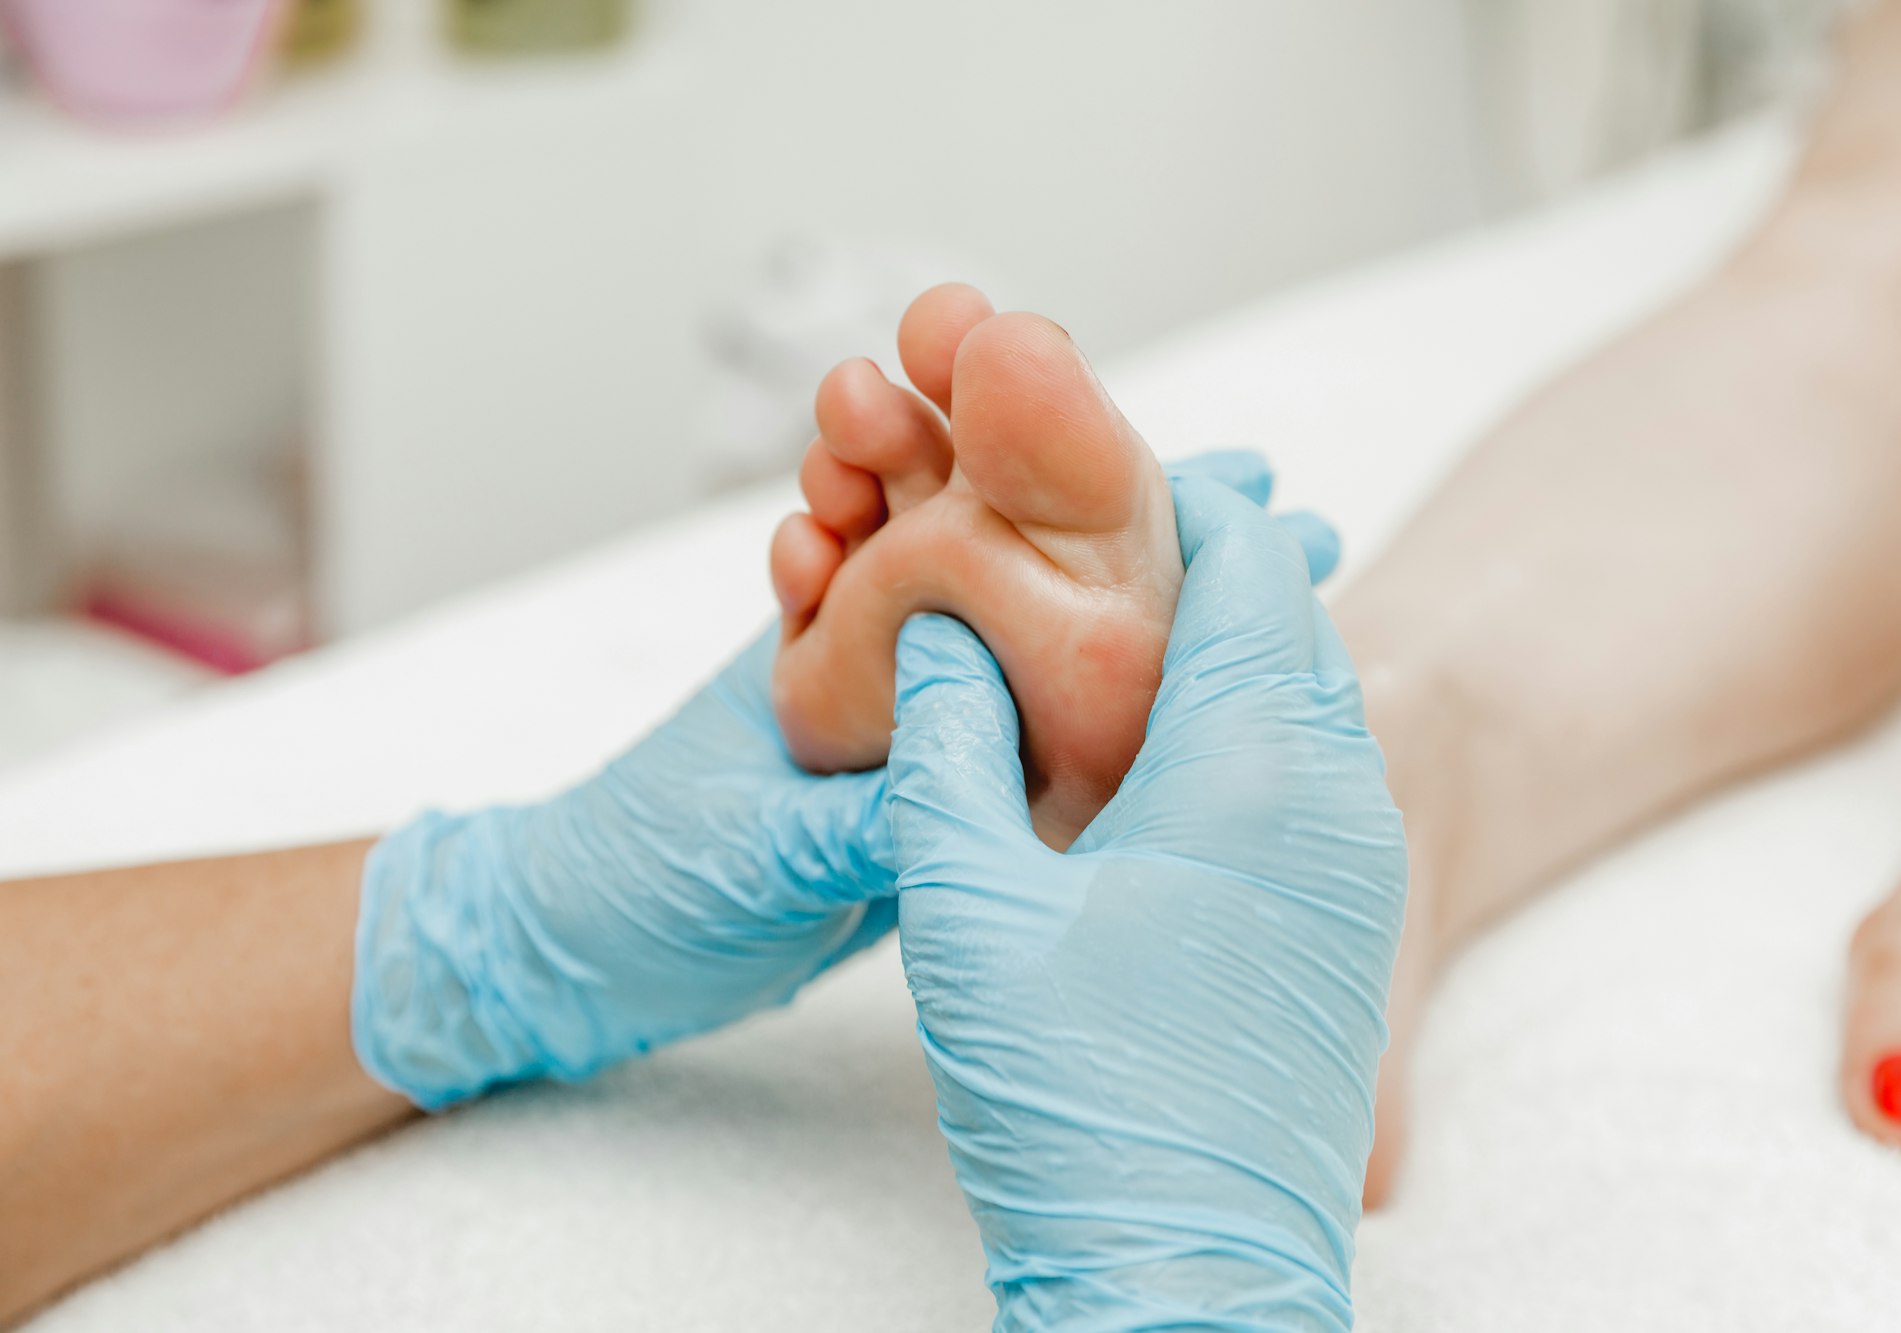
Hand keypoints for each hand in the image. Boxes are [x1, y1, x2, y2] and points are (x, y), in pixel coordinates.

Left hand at [351, 450, 1303, 1108]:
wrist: (569, 950)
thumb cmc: (628, 881)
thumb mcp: (746, 854)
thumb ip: (849, 827)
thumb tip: (967, 791)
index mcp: (838, 642)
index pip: (968, 537)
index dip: (1072, 486)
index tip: (1209, 473)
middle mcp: (883, 660)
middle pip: (1018, 562)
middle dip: (1135, 518)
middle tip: (1265, 490)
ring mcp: (905, 723)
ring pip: (1030, 641)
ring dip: (1129, 598)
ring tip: (1255, 565)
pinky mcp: (914, 792)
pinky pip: (1016, 732)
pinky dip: (1093, 701)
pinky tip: (1176, 693)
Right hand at [887, 476, 1405, 1329]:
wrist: (1185, 1280)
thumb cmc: (1074, 1103)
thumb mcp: (966, 908)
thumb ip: (944, 744)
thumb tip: (935, 629)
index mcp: (1252, 762)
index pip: (1241, 555)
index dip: (1162, 494)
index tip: (1080, 470)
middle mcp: (1336, 792)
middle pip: (1283, 609)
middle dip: (1191, 557)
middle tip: (1077, 543)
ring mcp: (1358, 860)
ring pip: (1303, 687)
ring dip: (1218, 640)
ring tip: (1104, 633)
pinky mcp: (1349, 919)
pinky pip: (1311, 764)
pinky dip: (1244, 718)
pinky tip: (1152, 750)